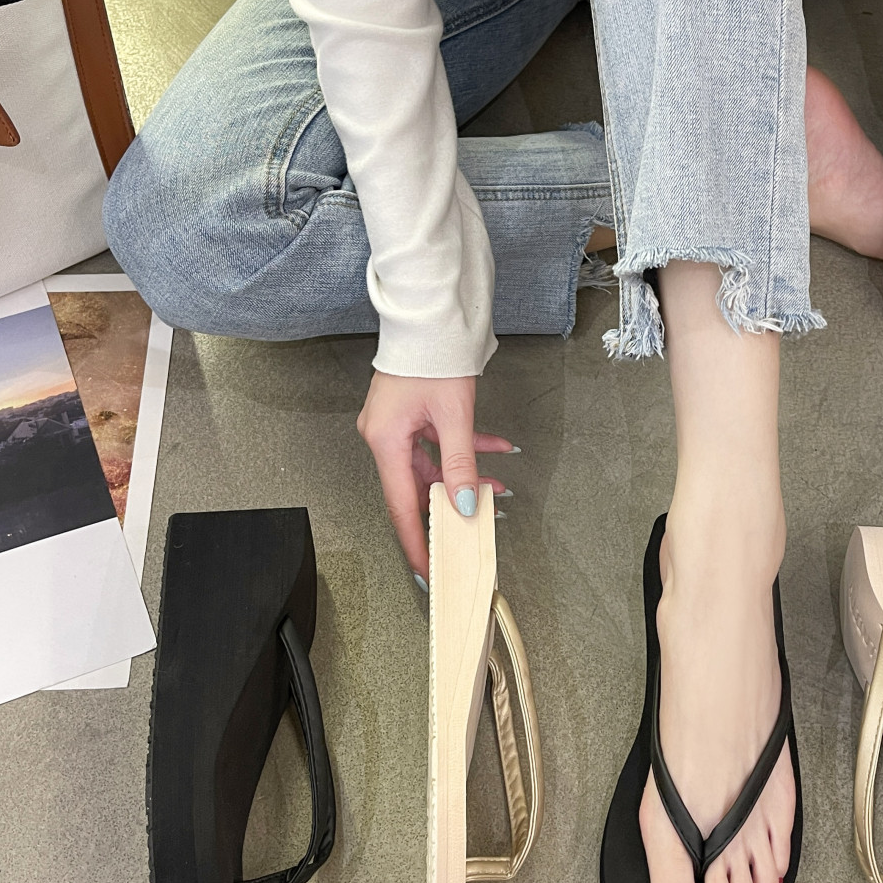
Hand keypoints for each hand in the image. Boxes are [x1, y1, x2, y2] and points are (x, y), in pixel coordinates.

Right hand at [356, 371, 513, 578]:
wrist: (430, 314)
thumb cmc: (433, 355)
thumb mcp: (454, 415)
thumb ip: (461, 463)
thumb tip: (465, 503)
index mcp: (385, 440)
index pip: (401, 506)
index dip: (416, 541)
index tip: (428, 569)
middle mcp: (382, 436)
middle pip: (416, 488)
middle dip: (451, 506)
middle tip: (476, 529)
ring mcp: (394, 425)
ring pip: (430, 466)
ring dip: (465, 476)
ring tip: (499, 486)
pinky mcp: (408, 414)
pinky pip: (434, 443)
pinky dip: (464, 449)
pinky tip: (496, 450)